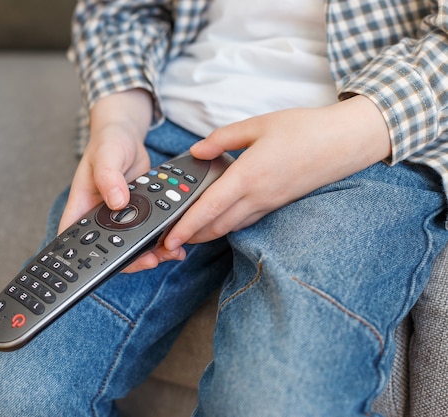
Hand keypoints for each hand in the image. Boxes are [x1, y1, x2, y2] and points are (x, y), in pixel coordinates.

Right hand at [59, 89, 187, 271]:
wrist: (125, 136)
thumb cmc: (108, 143)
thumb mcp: (107, 156)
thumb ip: (109, 178)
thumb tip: (118, 203)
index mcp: (83, 207)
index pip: (76, 241)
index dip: (90, 259)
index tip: (113, 265)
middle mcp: (100, 217)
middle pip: (110, 251)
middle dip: (132, 259)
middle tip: (153, 260)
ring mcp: (119, 218)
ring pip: (132, 245)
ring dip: (152, 252)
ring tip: (171, 252)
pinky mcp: (137, 215)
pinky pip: (148, 232)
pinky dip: (162, 238)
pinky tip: (176, 238)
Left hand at [132, 95, 391, 268]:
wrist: (345, 142)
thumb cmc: (304, 129)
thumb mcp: (258, 125)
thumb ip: (223, 139)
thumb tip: (197, 151)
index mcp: (249, 175)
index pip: (210, 208)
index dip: (187, 226)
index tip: (169, 238)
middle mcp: (258, 196)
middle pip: (217, 226)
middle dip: (191, 236)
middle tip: (169, 240)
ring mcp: (269, 204)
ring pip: (231, 227)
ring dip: (207, 233)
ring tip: (187, 233)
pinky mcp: (277, 204)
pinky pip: (246, 221)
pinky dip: (226, 225)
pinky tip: (217, 219)